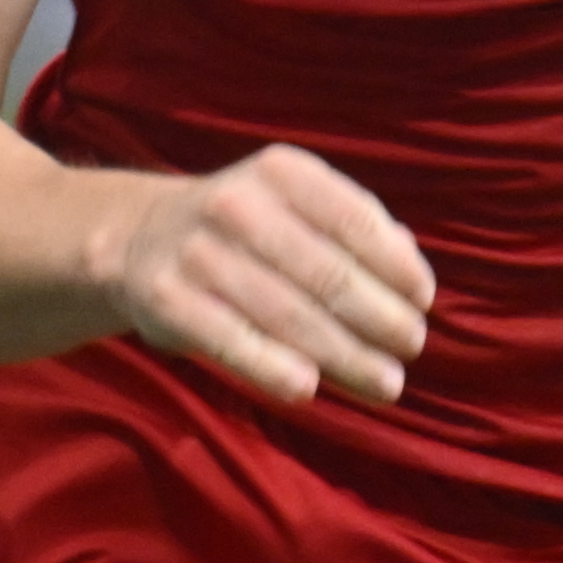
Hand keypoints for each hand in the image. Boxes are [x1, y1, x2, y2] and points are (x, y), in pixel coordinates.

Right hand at [96, 146, 431, 405]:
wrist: (139, 239)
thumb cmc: (247, 230)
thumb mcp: (296, 204)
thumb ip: (355, 231)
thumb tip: (414, 280)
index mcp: (282, 173)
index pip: (355, 220)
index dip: (396, 267)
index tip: (424, 303)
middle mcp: (238, 205)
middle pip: (327, 274)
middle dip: (380, 318)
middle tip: (413, 349)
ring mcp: (198, 252)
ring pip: (287, 313)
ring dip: (345, 355)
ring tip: (386, 385)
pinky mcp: (167, 299)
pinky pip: (230, 339)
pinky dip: (271, 366)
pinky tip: (309, 390)